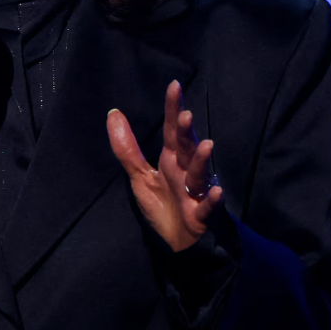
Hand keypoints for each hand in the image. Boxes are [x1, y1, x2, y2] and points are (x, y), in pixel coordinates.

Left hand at [107, 80, 222, 251]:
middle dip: (187, 133)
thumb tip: (113, 113)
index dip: (173, 109)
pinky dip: (212, 199)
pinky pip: (207, 206)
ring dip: (202, 160)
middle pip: (186, 148)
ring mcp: (194, 192)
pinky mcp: (200, 215)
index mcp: (171, 160)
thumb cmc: (163, 206)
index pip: (172, 131)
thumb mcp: (140, 176)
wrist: (178, 243)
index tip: (174, 86)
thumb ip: (127, 148)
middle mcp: (185, 172)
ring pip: (199, 174)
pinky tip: (217, 191)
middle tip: (186, 115)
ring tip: (206, 145)